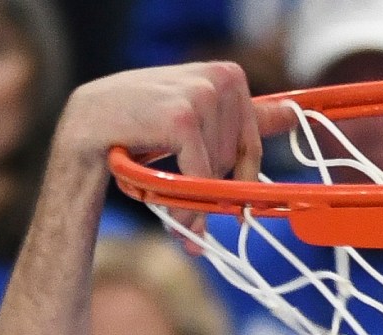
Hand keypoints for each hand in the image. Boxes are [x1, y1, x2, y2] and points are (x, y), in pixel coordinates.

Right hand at [56, 61, 285, 182]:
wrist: (87, 126)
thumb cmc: (141, 126)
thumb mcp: (195, 118)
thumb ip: (241, 118)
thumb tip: (295, 115)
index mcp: (228, 75)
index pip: (252, 141)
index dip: (240, 177)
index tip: (239, 205)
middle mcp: (219, 78)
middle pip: (235, 159)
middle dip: (208, 185)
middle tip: (175, 190)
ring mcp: (201, 94)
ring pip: (218, 170)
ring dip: (191, 194)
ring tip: (158, 185)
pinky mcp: (183, 117)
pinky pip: (201, 176)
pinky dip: (185, 201)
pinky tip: (167, 209)